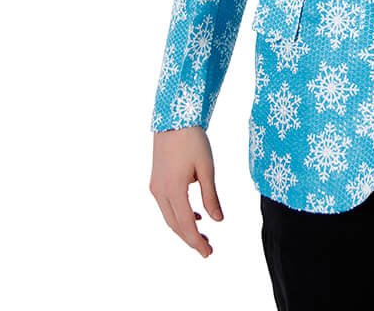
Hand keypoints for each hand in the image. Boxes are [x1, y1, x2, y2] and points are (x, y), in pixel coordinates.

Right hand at [149, 125, 223, 256]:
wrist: (173, 120)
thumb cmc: (192, 140)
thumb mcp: (206, 168)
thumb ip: (211, 196)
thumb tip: (217, 220)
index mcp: (174, 190)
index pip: (186, 225)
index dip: (196, 241)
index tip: (208, 253)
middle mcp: (160, 192)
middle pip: (175, 225)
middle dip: (191, 239)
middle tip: (208, 248)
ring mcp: (155, 187)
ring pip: (169, 217)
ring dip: (184, 228)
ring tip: (202, 234)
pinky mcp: (156, 181)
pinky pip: (166, 206)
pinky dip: (179, 214)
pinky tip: (193, 215)